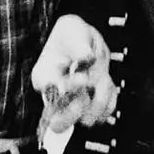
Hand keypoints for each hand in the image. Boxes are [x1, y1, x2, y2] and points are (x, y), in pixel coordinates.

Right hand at [32, 14, 117, 133]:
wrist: (82, 40)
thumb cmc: (72, 34)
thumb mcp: (72, 28)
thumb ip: (78, 45)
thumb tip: (86, 60)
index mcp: (44, 76)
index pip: (50, 95)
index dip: (69, 89)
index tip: (81, 76)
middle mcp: (55, 96)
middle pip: (59, 125)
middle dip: (78, 108)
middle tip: (88, 85)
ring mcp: (72, 104)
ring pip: (88, 119)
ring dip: (101, 96)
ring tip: (102, 76)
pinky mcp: (90, 107)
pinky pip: (105, 113)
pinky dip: (110, 98)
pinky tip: (105, 82)